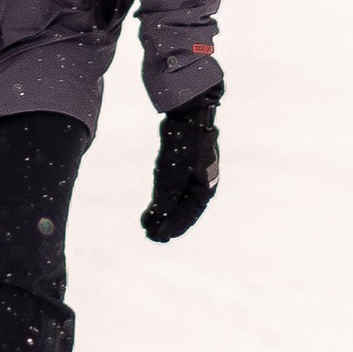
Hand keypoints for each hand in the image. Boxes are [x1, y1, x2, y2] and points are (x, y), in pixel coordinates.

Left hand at [140, 85, 220, 242]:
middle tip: (151, 236)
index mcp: (206, 188)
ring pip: (176, 202)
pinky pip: (171, 190)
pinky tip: (150, 210)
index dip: (175, 227)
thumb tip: (160, 215)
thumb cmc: (184, 144)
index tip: (160, 236)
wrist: (187, 115)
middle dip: (167, 224)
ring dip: (162, 214)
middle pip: (183, 211)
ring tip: (146, 226)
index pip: (190, 215)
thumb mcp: (173, 174)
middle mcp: (200, 185)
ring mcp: (191, 176)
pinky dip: (162, 200)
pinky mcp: (180, 167)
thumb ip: (167, 196)